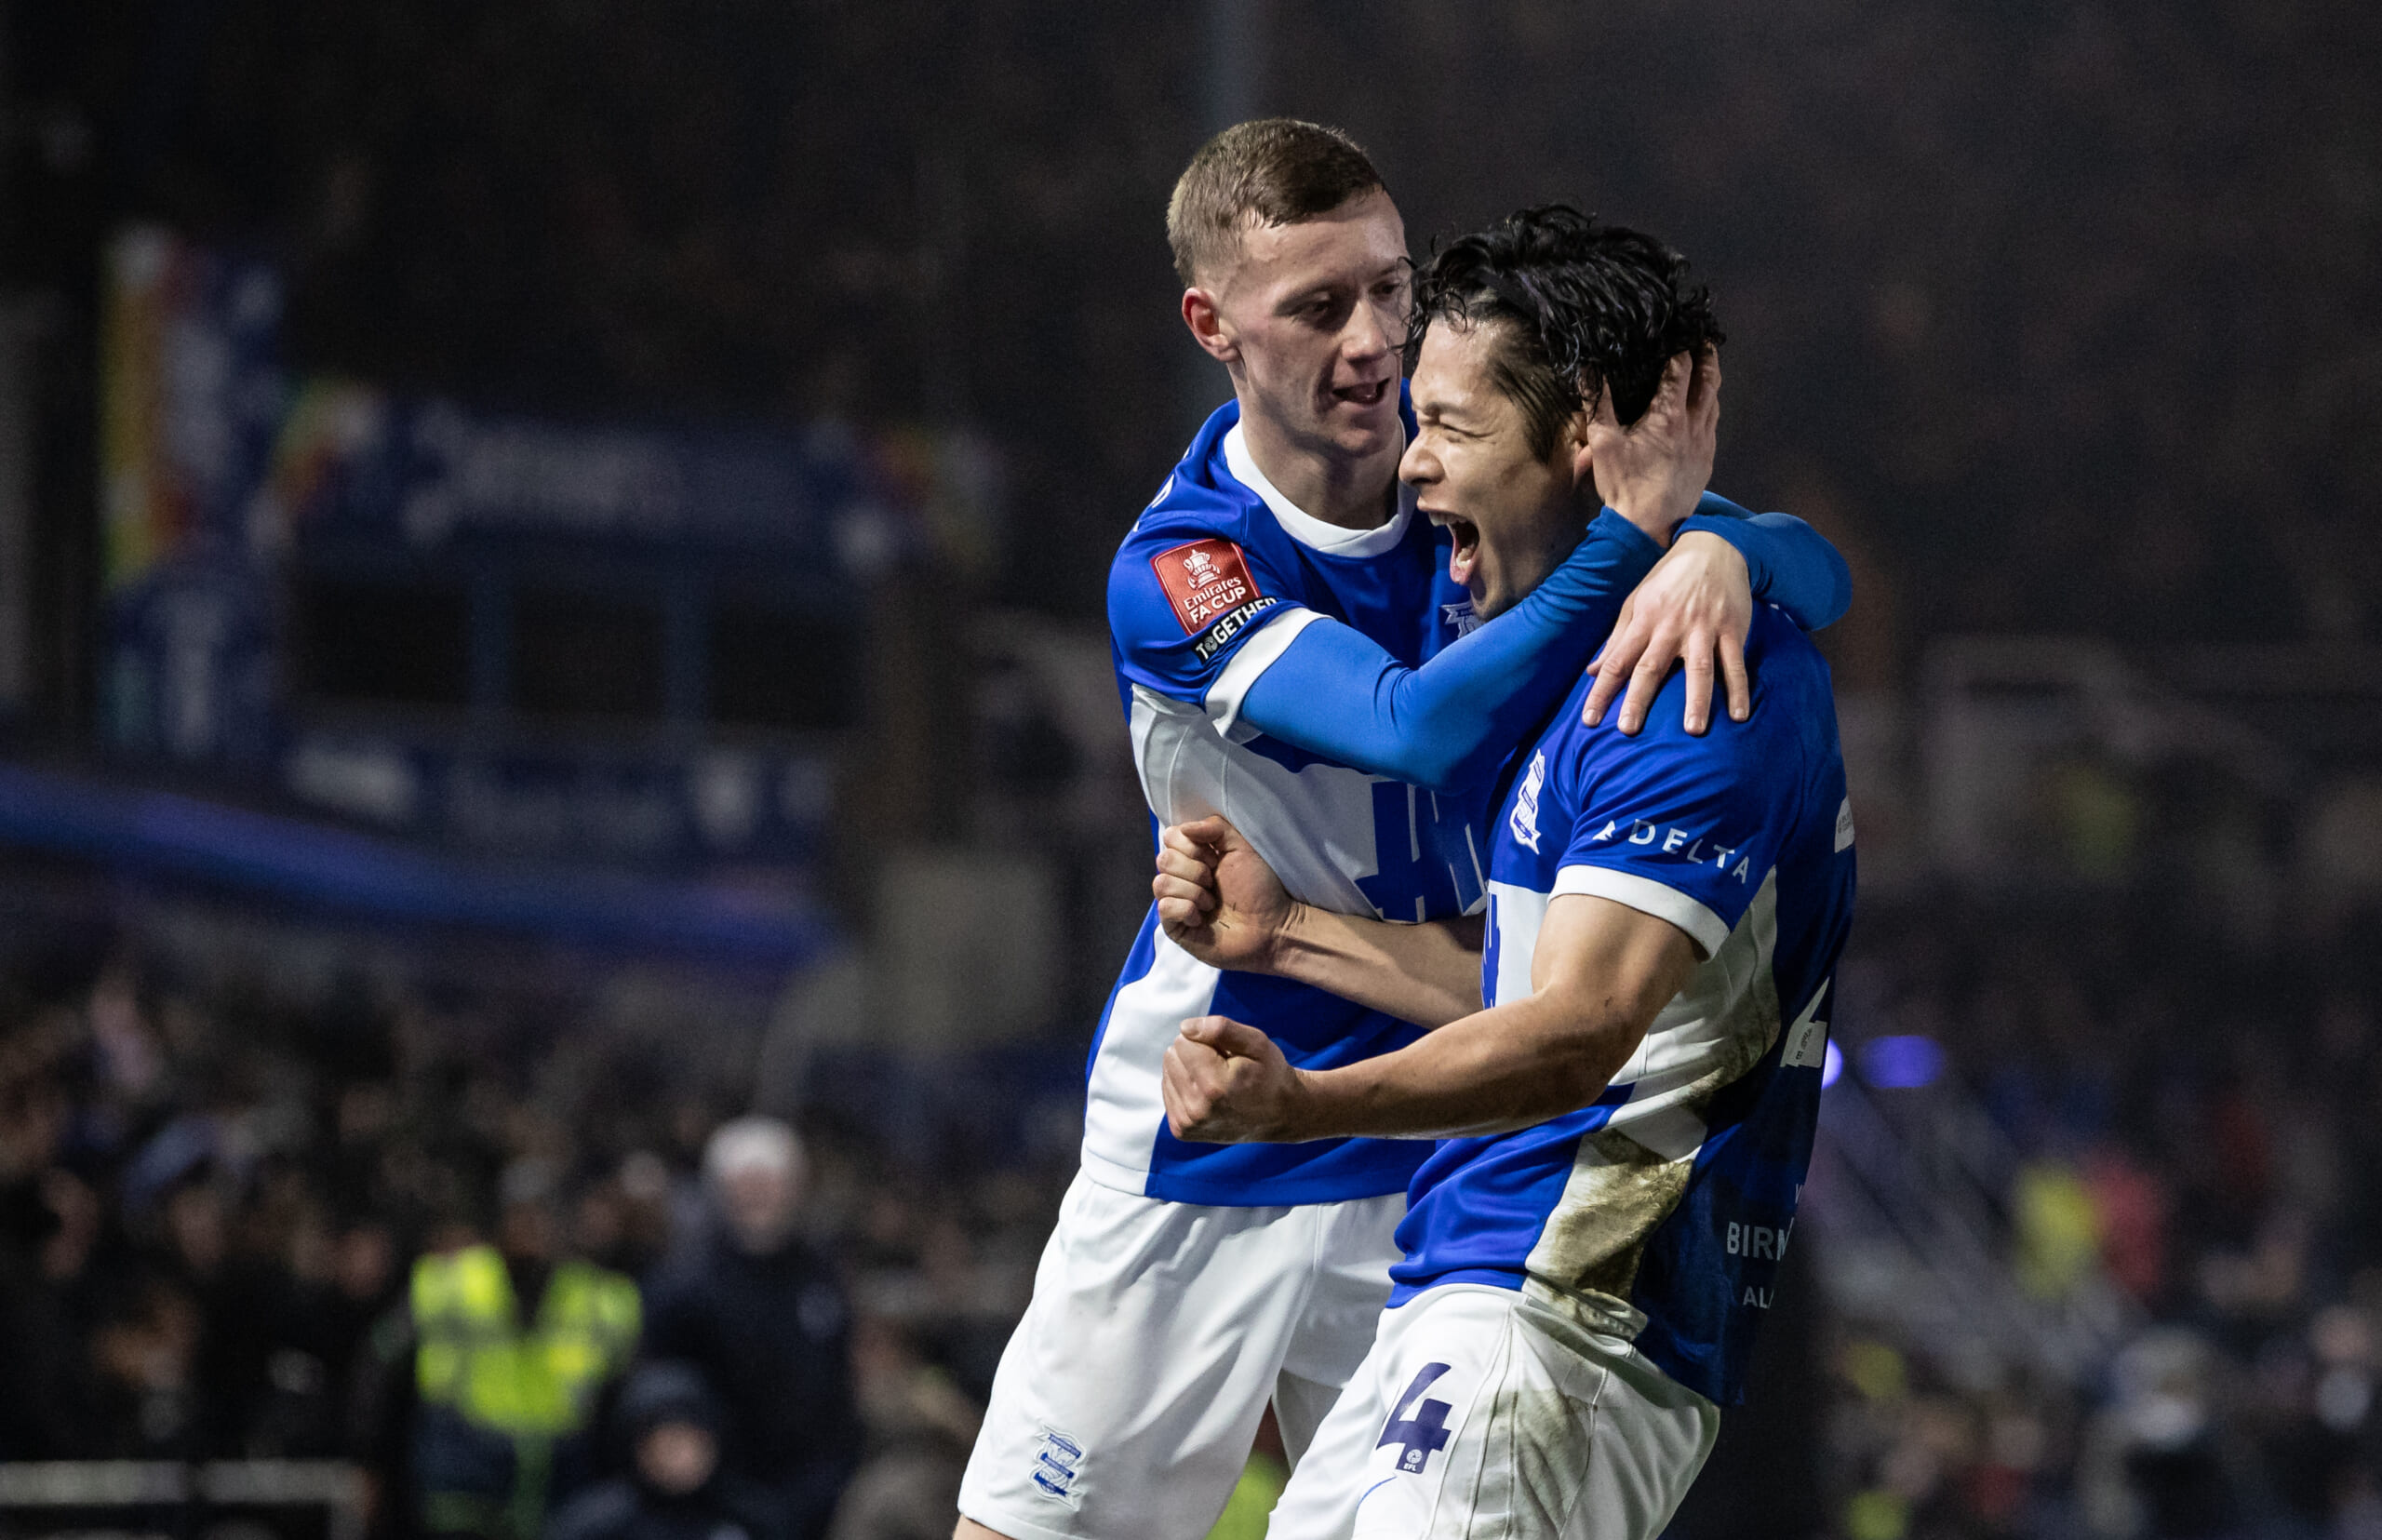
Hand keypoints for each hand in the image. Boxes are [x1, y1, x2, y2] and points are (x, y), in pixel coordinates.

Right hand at [1153, 816, 1297, 972]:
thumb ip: (1216, 827)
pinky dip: (1187, 910)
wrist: (1271, 927)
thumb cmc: (1260, 889)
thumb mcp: (1243, 847)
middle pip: (1164, 859)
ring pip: (1162, 883)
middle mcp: (1181, 876)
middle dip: (1195, 871)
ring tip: (1212, 904)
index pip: (1171, 837)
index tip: (1217, 860)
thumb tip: (1185, 828)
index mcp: (1195, 856)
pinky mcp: (1173, 926)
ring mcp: (1175, 901)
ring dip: (1193, 892)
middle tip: (1214, 883)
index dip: (1192, 847)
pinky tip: (1202, 919)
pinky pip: (1164, 907)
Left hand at [1162, 1016, 1310, 1141]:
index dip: (1206, 1041)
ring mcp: (1188, 1123)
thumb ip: (1222, 1029)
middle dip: (1195, 1054)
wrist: (1279, 1116)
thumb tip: (1185, 1027)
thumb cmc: (1269, 1075)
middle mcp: (1197, 1109)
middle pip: (1172, 1056)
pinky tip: (1208, 1095)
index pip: (1183, 1041)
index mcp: (1215, 1086)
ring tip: (1217, 1082)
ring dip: (1189, 1071)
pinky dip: (1185, 1087)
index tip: (1227, 1054)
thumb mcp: (1257, 1043)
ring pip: (1168, 1073)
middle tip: (1223, 1069)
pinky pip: (1168, 1091)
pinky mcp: (1182, 1130)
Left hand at [1582, 531, 1753, 734]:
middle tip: (1628, 729)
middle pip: (1651, 667)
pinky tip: (1739, 715)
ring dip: (1696, 700)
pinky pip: (1735, 664)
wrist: (1713, 548)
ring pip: (1698, 668)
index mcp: (1644, 621)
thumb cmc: (1668, 580)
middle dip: (1638, 698)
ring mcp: (1704, 629)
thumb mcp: (1636, 602)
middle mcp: (1671, 627)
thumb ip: (1616, 639)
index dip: (1601, 691)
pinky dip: (1738, 689)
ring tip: (1693, 730)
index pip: (1617, 661)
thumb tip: (1591, 671)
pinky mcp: (1732, 630)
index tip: (1589, 720)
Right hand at [1584, 344, 1719, 543]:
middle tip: (1706, 341)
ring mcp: (1704, 443)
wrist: (1649, 526)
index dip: (1681, 349)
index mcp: (1668, 415)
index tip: (1681, 334)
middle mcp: (1693, 424)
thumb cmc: (1624, 484)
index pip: (1681, 370)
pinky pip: (1714, 425)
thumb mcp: (1602, 442)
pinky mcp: (1707, 460)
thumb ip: (1597, 402)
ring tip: (1708, 370)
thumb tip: (1589, 370)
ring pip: (1715, 403)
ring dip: (1713, 383)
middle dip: (1708, 358)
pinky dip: (1711, 409)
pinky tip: (1705, 410)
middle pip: (1709, 381)